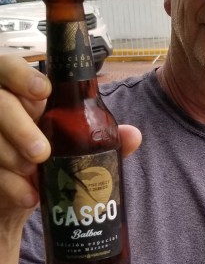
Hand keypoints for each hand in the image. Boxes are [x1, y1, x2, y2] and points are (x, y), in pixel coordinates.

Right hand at [0, 55, 140, 223]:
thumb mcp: (75, 143)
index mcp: (20, 94)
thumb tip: (133, 135)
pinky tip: (29, 196)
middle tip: (42, 153)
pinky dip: (10, 186)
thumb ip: (104, 136)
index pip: (8, 66)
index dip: (20, 74)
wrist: (20, 191)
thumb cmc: (48, 154)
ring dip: (12, 157)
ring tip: (35, 174)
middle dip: (19, 126)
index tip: (44, 91)